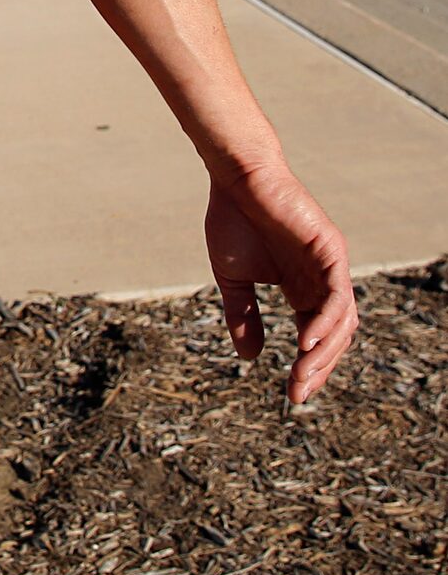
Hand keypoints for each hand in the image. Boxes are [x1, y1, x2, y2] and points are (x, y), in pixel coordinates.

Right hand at [204, 159, 356, 403]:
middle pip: (335, 335)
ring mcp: (331, 266)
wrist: (235, 180)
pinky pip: (337, 295)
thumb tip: (250, 357)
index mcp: (303, 287)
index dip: (309, 366)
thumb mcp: (233, 279)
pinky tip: (306, 341)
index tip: (293, 394)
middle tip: (298, 392)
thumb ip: (243, 315)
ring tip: (302, 373)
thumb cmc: (233, 221)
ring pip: (342, 320)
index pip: (317, 336)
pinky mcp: (331, 251)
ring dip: (324, 351)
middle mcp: (323, 280)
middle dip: (318, 367)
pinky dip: (326, 321)